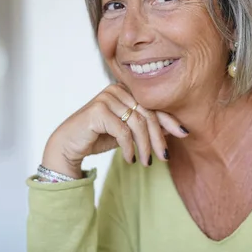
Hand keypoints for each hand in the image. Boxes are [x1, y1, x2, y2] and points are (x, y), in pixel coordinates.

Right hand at [41, 83, 188, 177]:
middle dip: (158, 138)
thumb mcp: (127, 131)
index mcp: (125, 90)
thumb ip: (146, 126)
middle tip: (164, 157)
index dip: (169, 120)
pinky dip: (129, 147)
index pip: (153, 105)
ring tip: (146, 162)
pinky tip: (130, 159)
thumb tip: (174, 128)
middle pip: (148, 114)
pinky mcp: (97, 110)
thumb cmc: (98, 137)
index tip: (184, 134)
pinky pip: (123, 131)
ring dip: (144, 146)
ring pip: (137, 123)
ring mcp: (106, 98)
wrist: (68, 145)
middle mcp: (116, 90)